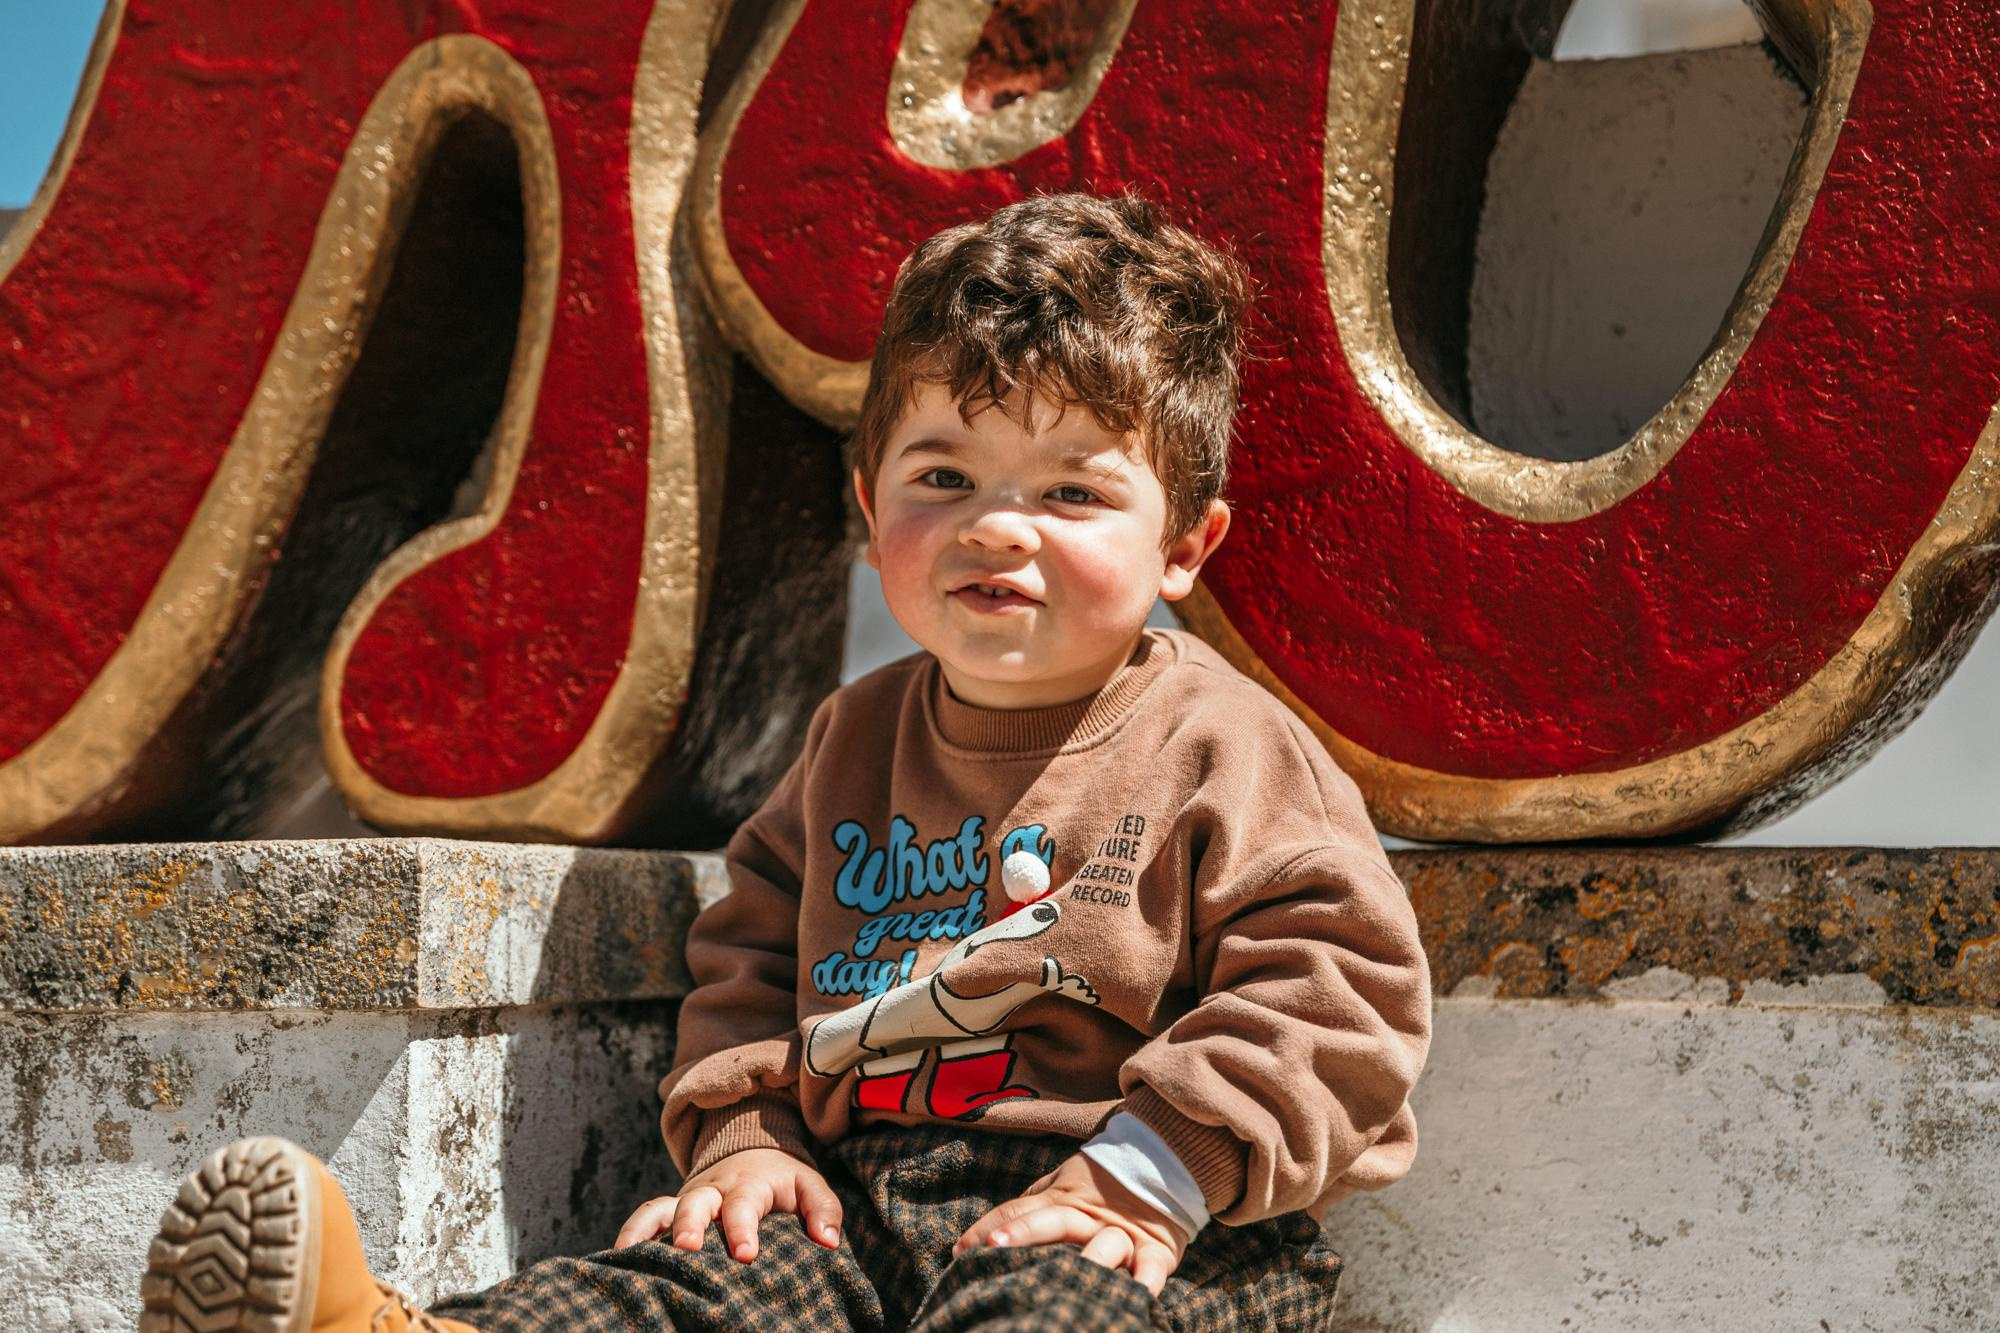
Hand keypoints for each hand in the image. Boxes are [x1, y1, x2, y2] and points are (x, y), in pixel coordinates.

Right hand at [614, 1148, 841, 1262]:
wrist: (751, 1152)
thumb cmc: (783, 1182)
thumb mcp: (810, 1186)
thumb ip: (823, 1210)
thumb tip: (829, 1242)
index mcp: (749, 1184)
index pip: (745, 1204)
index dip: (743, 1228)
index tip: (745, 1254)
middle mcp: (714, 1189)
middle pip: (696, 1203)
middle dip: (690, 1225)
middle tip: (687, 1249)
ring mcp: (688, 1198)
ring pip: (663, 1208)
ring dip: (649, 1230)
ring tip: (632, 1255)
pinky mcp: (671, 1209)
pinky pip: (646, 1215)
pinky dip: (631, 1232)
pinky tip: (617, 1258)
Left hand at [953, 1152, 1189, 1294]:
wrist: (1161, 1162)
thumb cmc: (1100, 1185)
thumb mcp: (1062, 1185)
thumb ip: (1032, 1205)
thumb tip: (984, 1235)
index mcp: (1062, 1200)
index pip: (1020, 1210)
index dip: (991, 1227)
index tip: (960, 1250)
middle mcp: (1089, 1217)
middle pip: (1054, 1220)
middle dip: (1024, 1232)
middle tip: (994, 1247)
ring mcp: (1122, 1234)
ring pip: (1104, 1244)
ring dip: (1087, 1259)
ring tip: (1064, 1276)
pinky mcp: (1155, 1251)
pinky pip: (1152, 1266)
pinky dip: (1147, 1279)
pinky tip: (1138, 1293)